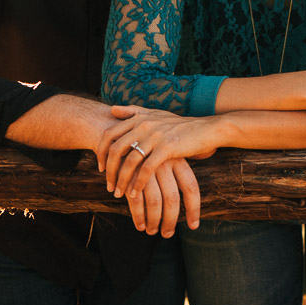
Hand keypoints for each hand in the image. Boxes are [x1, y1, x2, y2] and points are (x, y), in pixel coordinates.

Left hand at [98, 105, 219, 197]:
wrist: (205, 129)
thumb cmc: (179, 124)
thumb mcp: (155, 114)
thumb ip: (133, 112)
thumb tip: (112, 110)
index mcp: (139, 118)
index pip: (110, 134)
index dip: (100, 152)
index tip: (100, 167)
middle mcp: (144, 125)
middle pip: (116, 150)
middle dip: (109, 171)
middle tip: (109, 185)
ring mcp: (155, 136)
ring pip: (129, 161)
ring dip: (122, 181)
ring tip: (119, 193)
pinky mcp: (167, 148)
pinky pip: (146, 169)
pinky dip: (138, 184)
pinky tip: (135, 194)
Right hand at [126, 159, 199, 236]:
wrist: (120, 135)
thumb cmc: (148, 152)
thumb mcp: (167, 154)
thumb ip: (178, 172)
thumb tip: (191, 200)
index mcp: (177, 159)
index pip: (191, 187)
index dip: (194, 209)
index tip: (193, 225)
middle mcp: (163, 163)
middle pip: (172, 199)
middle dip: (170, 221)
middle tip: (167, 233)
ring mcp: (146, 168)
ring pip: (155, 203)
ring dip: (154, 222)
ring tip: (152, 231)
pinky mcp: (129, 174)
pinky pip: (136, 201)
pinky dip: (139, 217)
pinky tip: (140, 225)